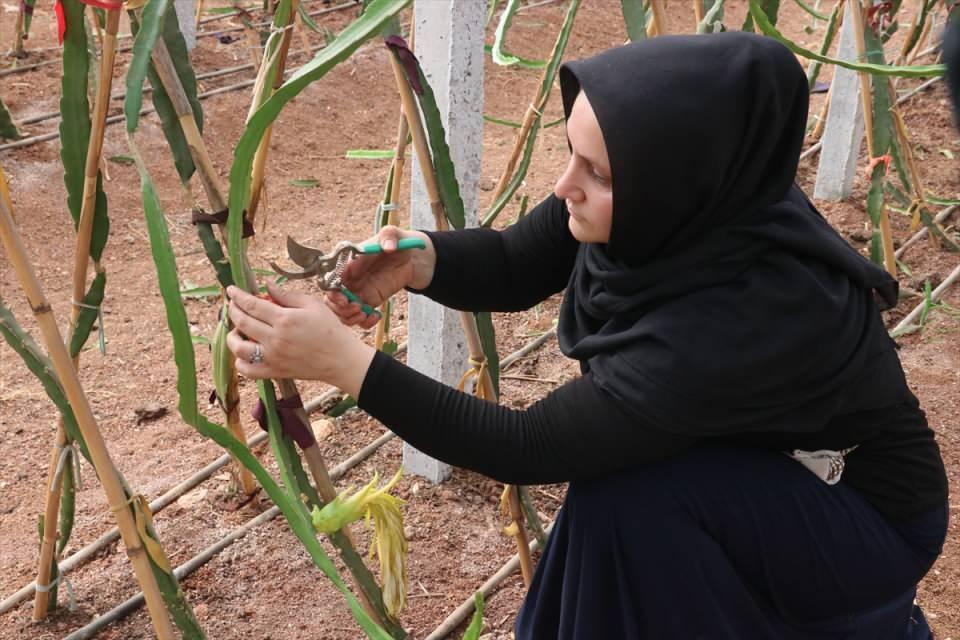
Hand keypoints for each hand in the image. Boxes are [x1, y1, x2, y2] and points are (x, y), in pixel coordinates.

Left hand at [225, 282, 374, 397]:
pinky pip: (248, 370)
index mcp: (285, 319)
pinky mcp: (275, 372)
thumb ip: (287, 295)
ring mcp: (273, 357)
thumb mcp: (312, 305)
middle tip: (233, 305)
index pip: (252, 305)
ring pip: (239, 348)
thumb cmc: (330, 329)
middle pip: (242, 322)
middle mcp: (275, 339)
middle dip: (233, 310)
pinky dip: (240, 362)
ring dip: (232, 337)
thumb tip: (267, 286)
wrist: (341, 359)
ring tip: (238, 330)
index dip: (238, 296)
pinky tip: (245, 353)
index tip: (231, 290)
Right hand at [325, 227, 434, 329]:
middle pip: (331, 299)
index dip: (333, 290)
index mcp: (349, 262)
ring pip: (342, 311)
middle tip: (356, 307)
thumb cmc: (398, 242)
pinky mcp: (369, 302)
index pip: (331, 278)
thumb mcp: (394, 234)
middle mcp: (350, 279)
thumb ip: (389, 236)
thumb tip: (387, 247)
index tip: (344, 297)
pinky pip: (359, 318)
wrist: (411, 258)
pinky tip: (375, 317)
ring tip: (364, 314)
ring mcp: (358, 292)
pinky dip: (364, 323)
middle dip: (339, 307)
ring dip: (349, 317)